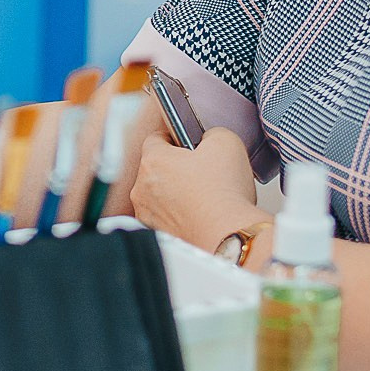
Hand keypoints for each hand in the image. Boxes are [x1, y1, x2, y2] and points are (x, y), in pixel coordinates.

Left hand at [130, 126, 265, 252]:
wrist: (227, 237)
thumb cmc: (224, 195)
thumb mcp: (226, 142)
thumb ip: (210, 133)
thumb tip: (208, 139)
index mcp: (153, 161)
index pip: (156, 138)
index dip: (176, 137)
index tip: (189, 143)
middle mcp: (142, 188)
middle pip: (156, 168)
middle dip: (176, 167)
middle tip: (201, 172)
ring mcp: (147, 214)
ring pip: (158, 194)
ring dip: (175, 193)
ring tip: (202, 196)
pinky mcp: (157, 234)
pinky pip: (164, 217)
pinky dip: (177, 215)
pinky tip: (198, 214)